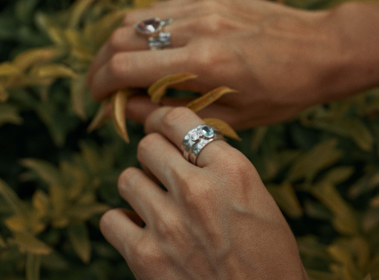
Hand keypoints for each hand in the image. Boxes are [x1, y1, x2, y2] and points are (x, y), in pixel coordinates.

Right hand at [87, 0, 343, 128]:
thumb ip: (174, 113)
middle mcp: (197, 27)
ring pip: (136, 18)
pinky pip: (162, 10)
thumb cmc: (283, 92)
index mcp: (203, 64)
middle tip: (104, 85)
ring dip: (121, 45)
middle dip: (101, 63)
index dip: (100, 84)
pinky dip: (147, 31)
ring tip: (127, 69)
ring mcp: (203, 5)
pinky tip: (154, 49)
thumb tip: (131, 108)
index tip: (98, 98)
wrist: (322, 50)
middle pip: (121, 36)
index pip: (124, 66)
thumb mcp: (232, 118)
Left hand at [100, 107, 307, 279]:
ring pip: (127, 178)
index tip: (160, 129)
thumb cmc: (268, 255)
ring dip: (140, 189)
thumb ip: (220, 166)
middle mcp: (198, 190)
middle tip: (162, 171)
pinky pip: (110, 220)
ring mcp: (169, 224)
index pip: (178, 120)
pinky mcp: (146, 257)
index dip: (163, 121)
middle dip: (154, 156)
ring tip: (156, 206)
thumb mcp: (256, 196)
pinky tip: (141, 232)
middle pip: (148, 146)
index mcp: (232, 171)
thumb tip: (181, 144)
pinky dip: (123, 224)